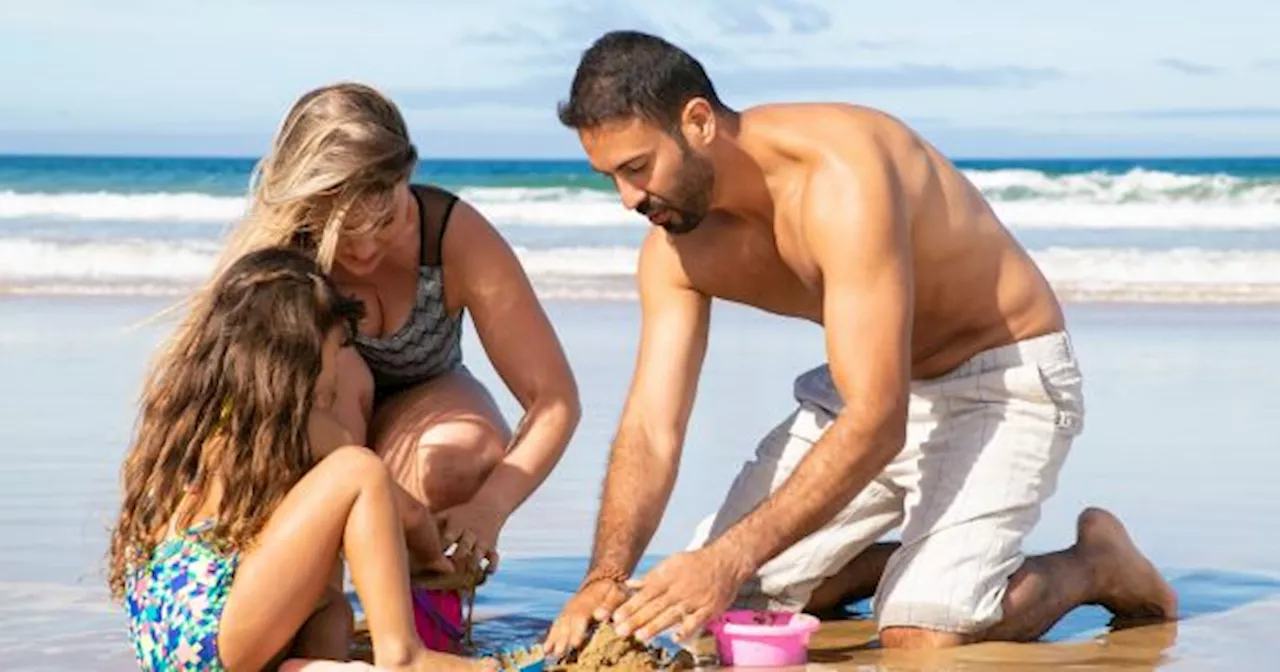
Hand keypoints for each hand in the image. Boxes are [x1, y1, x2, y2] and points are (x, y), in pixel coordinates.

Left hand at [437, 494, 506, 574]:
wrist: (489, 506)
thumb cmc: (460, 514)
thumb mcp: (445, 515)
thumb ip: (429, 524)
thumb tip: (403, 531)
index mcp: (456, 525)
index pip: (448, 536)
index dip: (441, 547)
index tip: (432, 560)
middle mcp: (469, 533)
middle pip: (465, 545)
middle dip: (458, 557)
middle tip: (450, 571)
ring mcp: (482, 540)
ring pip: (479, 553)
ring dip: (473, 564)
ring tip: (466, 577)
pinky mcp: (491, 547)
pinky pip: (494, 558)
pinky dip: (491, 566)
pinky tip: (486, 574)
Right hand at [543, 576, 629, 659]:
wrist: (602, 582)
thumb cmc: (614, 591)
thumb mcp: (617, 593)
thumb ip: (610, 604)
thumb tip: (600, 616)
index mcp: (589, 600)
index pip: (581, 615)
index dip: (577, 630)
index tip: (575, 643)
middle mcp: (575, 605)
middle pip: (567, 623)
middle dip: (563, 638)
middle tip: (559, 653)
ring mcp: (568, 609)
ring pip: (560, 624)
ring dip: (554, 639)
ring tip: (549, 652)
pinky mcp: (565, 614)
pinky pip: (556, 625)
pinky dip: (551, 637)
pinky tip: (546, 649)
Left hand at [612, 546, 749, 643]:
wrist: (726, 561)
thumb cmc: (695, 563)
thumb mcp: (671, 564)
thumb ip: (651, 577)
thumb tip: (629, 584)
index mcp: (668, 578)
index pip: (645, 594)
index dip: (630, 606)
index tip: (616, 617)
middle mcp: (679, 589)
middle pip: (654, 606)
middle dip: (637, 619)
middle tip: (620, 631)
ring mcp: (693, 599)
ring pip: (671, 615)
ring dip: (655, 626)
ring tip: (640, 636)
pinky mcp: (708, 608)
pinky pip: (696, 621)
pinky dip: (686, 630)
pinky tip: (675, 639)